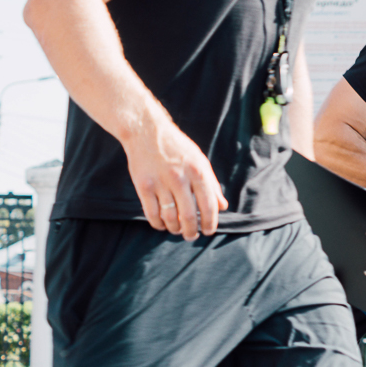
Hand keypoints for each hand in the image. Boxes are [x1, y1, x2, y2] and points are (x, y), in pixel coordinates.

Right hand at [125, 120, 226, 239]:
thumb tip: (222, 207)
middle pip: (189, 216)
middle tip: (191, 236)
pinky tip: (162, 225)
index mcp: (198, 172)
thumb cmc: (177, 148)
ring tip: (177, 230)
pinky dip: (158, 224)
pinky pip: (151, 213)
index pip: (209, 206)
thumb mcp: (200, 161)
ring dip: (175, 229)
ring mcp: (160, 182)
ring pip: (170, 218)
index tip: (209, 231)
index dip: (211, 223)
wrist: (146, 130)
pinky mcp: (143, 185)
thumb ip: (212, 184)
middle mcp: (180, 178)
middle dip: (192, 232)